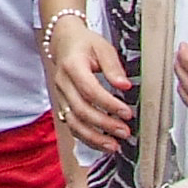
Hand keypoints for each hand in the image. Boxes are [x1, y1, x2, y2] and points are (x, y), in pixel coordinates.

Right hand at [46, 14, 134, 152]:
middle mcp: (63, 83)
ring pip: (73, 123)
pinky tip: (102, 143)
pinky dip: (87, 138)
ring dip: (94, 137)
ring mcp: (60, 96)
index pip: (89, 90)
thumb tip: (125, 86)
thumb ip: (113, 67)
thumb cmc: (84, 44)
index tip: (127, 112)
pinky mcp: (63, 105)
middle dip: (104, 124)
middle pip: (80, 110)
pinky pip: (72, 125)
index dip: (108, 104)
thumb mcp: (102, 48)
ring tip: (114, 145)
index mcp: (72, 66)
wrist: (63, 42)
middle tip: (124, 131)